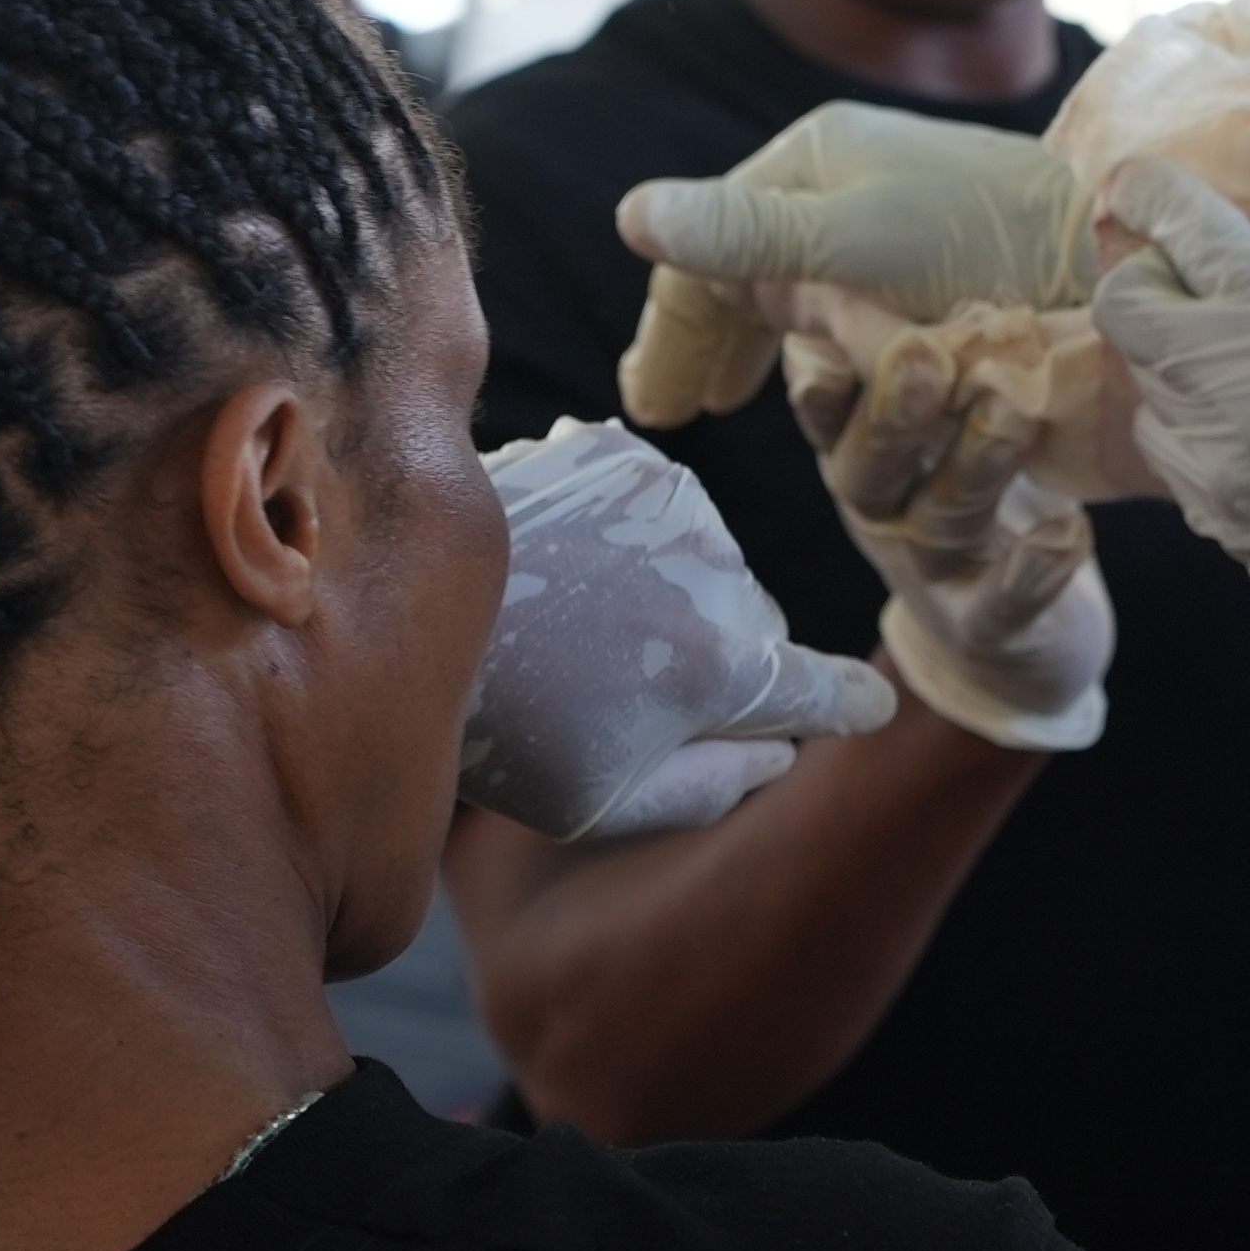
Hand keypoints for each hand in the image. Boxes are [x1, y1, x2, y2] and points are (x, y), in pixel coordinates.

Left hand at [464, 421, 899, 840]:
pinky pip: (662, 506)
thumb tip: (784, 749)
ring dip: (669, 589)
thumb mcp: (599, 800)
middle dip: (712, 655)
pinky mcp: (622, 450)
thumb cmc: (493, 728)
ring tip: (575, 624)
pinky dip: (628, 534)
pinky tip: (566, 567)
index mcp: (719, 668)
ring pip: (710, 559)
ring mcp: (670, 498)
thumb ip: (712, 787)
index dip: (845, 703)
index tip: (865, 703)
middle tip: (612, 686)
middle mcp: (715, 567)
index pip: (825, 691)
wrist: (383, 609)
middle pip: (757, 625)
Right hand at [612, 107, 1097, 425]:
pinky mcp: (937, 288)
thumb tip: (630, 216)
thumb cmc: (981, 234)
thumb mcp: (847, 235)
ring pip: (800, 307)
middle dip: (710, 340)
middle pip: (747, 279)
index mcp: (814, 163)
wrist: (1112, 253)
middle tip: (682, 406)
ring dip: (767, 352)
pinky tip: (822, 391)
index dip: (674, 329)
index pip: (708, 250)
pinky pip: (859, 329)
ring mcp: (891, 247)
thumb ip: (741, 233)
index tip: (655, 408)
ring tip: (736, 396)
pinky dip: (828, 364)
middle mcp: (844, 202)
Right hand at [790, 326, 1112, 752]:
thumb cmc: (960, 477)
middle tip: (923, 358)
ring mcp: (932, 569)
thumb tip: (810, 253)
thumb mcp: (922, 403)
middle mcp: (882, 505)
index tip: (819, 340)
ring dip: (974, 463)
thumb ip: (876, 330)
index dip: (818, 378)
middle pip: (866, 464)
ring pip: (940, 518)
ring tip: (1011, 412)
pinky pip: (1002, 606)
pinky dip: (1032, 574)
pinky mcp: (987, 625)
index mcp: (856, 443)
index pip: (825, 404)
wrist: (1009, 634)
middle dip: (891, 413)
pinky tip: (1066, 533)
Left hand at [1090, 152, 1249, 856]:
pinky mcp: (1216, 523)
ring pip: (1141, 377)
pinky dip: (1197, 411)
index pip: (1176, 235)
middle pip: (1123, 305)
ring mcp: (1213, 472)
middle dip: (1153, 271)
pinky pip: (1171, 442)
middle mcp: (1231, 401)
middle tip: (1217, 267)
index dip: (1152, 192)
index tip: (1150, 181)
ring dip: (1177, 346)